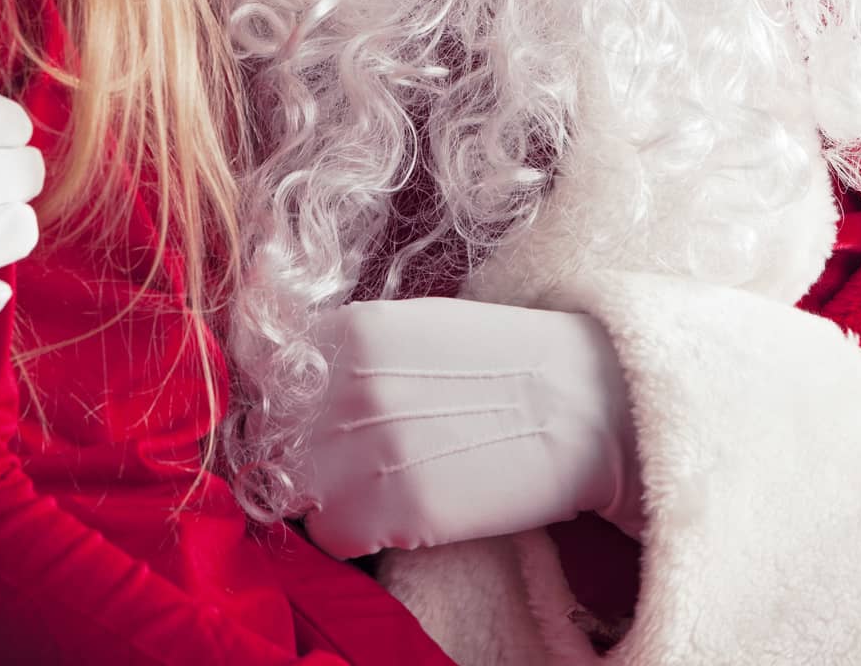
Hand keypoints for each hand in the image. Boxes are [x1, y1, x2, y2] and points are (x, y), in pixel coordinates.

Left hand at [301, 296, 643, 558]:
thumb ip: (354, 348)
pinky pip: (333, 535)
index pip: (273, 374)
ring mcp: (369, 450)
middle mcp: (349, 385)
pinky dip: (354, 532)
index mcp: (355, 330)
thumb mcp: (419, 325)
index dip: (293, 401)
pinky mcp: (398, 512)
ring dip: (324, 493)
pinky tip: (397, 512)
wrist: (587, 404)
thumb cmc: (508, 359)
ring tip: (376, 485)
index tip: (316, 416)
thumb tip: (304, 379)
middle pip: (278, 435)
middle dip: (306, 449)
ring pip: (294, 490)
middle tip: (349, 455)